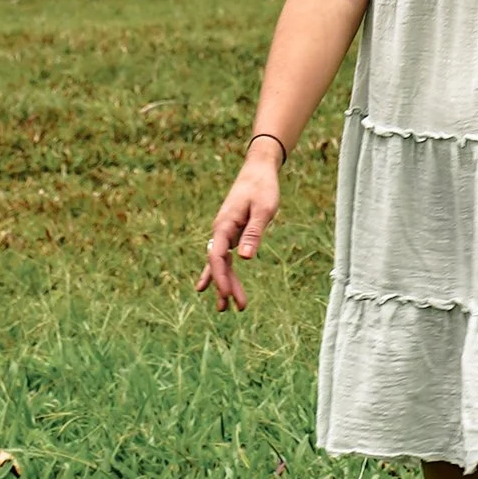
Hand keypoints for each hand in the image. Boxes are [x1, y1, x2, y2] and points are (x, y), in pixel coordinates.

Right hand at [197, 148, 281, 309]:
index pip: (218, 257)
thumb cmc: (262, 187)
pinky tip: (214, 287)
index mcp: (224, 225)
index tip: (227, 295)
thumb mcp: (263, 209)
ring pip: (221, 263)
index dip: (221, 278)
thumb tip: (245, 258)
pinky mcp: (232, 232)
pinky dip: (222, 271)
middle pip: (219, 264)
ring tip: (226, 307)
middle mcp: (220, 230)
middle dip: (226, 286)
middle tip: (238, 308)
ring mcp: (224, 232)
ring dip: (225, 283)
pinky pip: (224, 256)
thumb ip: (254, 233)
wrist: (258, 170)